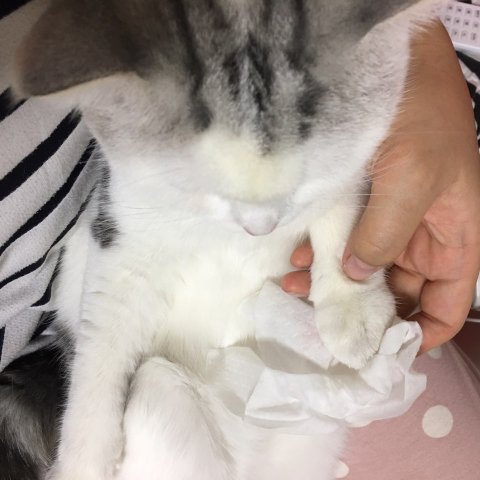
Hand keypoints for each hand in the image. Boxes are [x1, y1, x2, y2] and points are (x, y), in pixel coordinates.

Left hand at [282, 22, 479, 353]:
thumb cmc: (420, 119)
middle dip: (363, 310)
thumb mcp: (411, 180)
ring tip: (298, 290)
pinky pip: (343, 240)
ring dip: (334, 283)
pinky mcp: (360, 205)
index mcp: (454, 239)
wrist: (392, 69)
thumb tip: (356, 276)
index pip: (448, 304)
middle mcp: (422, 237)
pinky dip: (322, 254)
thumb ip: (384, 234)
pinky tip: (298, 260)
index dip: (424, 332)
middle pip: (399, 292)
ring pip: (365, 269)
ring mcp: (389, 220)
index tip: (383, 349)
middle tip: (323, 322)